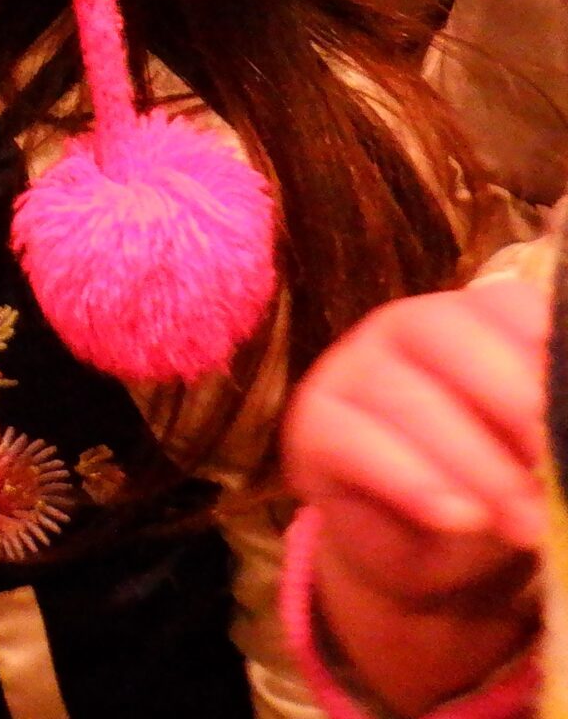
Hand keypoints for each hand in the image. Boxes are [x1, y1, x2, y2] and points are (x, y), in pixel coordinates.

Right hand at [284, 279, 546, 712]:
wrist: (421, 549)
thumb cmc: (493, 488)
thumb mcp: (537, 454)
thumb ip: (546, 427)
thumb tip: (564, 433)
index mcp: (472, 321)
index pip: (504, 304)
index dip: (543, 348)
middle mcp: (405, 327)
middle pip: (443, 329)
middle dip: (508, 397)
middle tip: (550, 459)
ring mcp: (350, 368)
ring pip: (400, 392)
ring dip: (472, 462)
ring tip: (522, 523)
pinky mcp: (312, 423)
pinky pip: (352, 440)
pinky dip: (410, 481)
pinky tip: (455, 517)